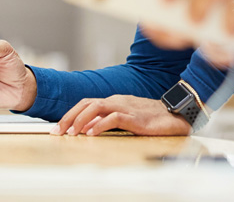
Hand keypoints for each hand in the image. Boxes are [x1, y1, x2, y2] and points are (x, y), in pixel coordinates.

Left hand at [52, 95, 190, 136]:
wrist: (175, 114)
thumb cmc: (152, 118)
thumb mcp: (126, 119)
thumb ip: (107, 122)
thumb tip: (86, 129)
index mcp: (114, 101)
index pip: (87, 103)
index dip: (70, 114)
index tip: (58, 128)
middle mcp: (117, 101)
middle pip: (87, 103)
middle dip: (69, 117)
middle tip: (57, 131)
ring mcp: (126, 107)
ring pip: (96, 107)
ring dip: (80, 120)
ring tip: (71, 132)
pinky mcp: (134, 116)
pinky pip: (113, 117)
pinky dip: (99, 125)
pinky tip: (91, 133)